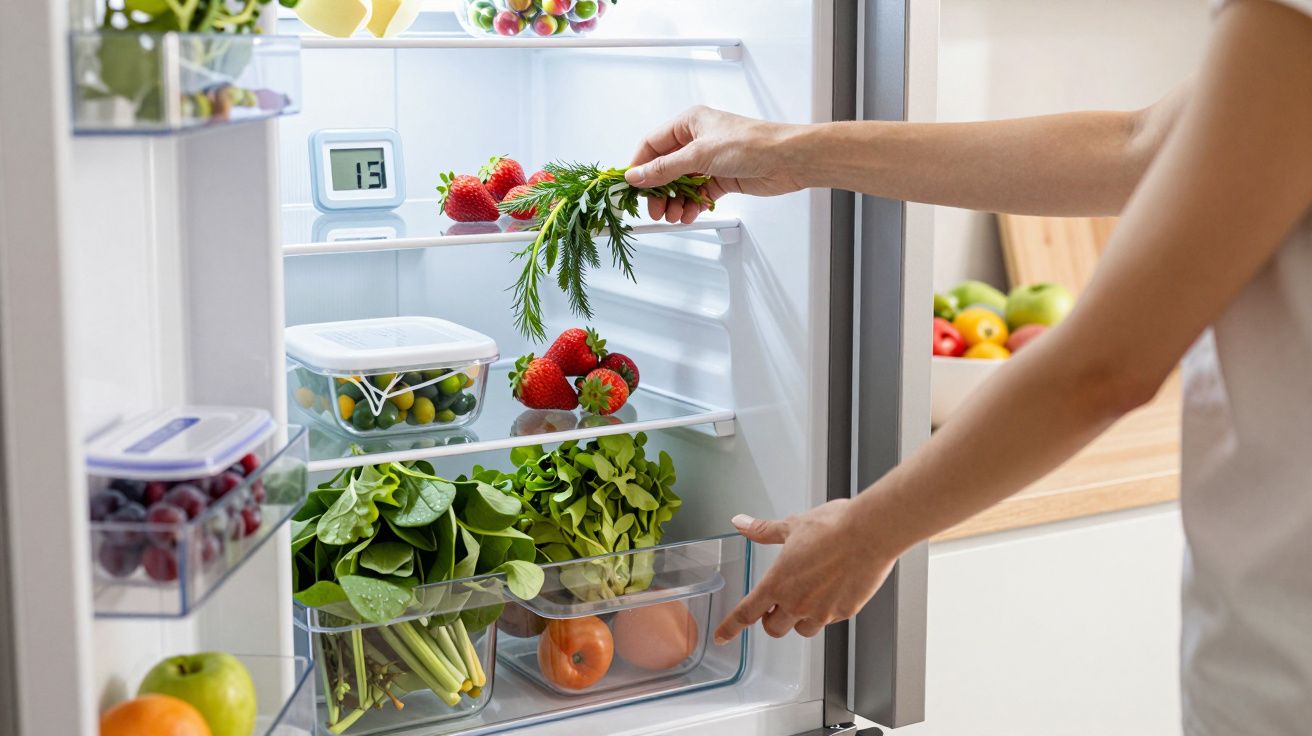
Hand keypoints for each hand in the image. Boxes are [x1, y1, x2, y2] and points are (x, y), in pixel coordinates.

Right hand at [625, 106, 803, 223]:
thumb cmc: (751, 143)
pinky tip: (690, 214)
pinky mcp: (721, 178)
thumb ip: (665, 168)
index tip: (630, 186)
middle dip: (658, 190)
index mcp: (689, 123)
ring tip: (674, 215)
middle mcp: (697, 141)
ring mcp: (709, 161)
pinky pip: (698, 195)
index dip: (639, 166)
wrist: (787, 159)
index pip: (652, 145)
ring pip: (681, 185)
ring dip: (675, 202)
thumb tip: (637, 175)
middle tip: (654, 209)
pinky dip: (692, 206)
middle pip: (665, 168)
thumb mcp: (700, 155)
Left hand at [714, 500, 897, 642]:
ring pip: (802, 629)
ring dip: (800, 619)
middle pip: (774, 628)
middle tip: (778, 605)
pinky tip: (834, 589)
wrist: (870, 533)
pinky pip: (828, 620)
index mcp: (778, 582)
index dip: (730, 627)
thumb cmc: (833, 527)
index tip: (721, 637)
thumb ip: (764, 530)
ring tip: (810, 595)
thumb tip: (741, 523)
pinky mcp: (844, 613)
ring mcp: (822, 612)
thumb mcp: (792, 525)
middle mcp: (797, 603)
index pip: (747, 612)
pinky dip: (826, 611)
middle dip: (773, 620)